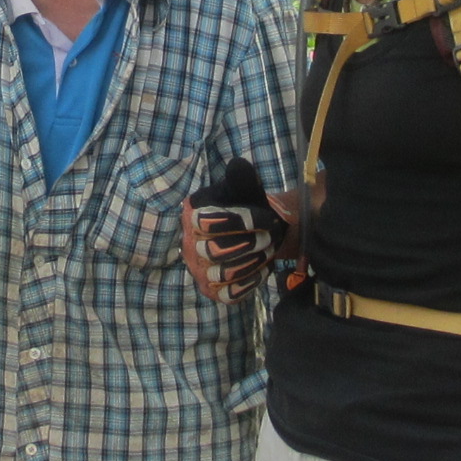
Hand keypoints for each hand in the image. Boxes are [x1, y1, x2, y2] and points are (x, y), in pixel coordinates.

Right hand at [182, 158, 290, 303]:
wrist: (256, 233)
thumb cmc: (247, 208)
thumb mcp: (245, 189)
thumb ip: (241, 177)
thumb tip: (239, 166)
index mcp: (192, 215)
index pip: (206, 222)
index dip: (239, 221)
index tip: (266, 218)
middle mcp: (189, 244)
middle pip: (214, 251)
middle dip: (249, 244)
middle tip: (270, 237)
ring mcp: (199, 270)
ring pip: (222, 273)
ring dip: (252, 262)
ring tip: (269, 251)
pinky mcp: (211, 291)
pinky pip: (228, 294)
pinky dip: (249, 283)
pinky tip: (262, 270)